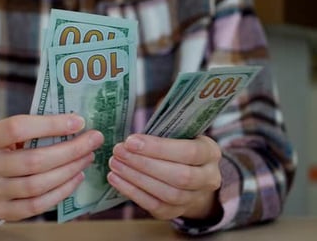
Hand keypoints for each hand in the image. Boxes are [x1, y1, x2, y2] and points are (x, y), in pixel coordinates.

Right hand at [0, 114, 103, 221]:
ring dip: (69, 171)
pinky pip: (37, 205)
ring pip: (37, 185)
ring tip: (87, 158)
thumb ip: (36, 127)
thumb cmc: (6, 147)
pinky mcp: (2, 210)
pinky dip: (61, 191)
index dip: (51, 125)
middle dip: (71, 150)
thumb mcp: (11, 132)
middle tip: (93, 141)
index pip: (17, 128)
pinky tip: (76, 178)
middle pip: (33, 160)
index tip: (79, 122)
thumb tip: (78, 123)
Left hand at [107, 134, 221, 219]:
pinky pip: (154, 205)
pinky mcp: (175, 211)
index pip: (189, 152)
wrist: (188, 175)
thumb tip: (139, 115)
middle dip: (144, 163)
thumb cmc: (177, 146)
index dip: (158, 148)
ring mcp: (193, 198)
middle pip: (179, 176)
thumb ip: (164, 124)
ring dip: (136, 178)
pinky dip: (132, 192)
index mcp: (210, 152)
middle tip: (119, 151)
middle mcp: (208, 178)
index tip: (131, 140)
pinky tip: (116, 179)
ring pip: (167, 193)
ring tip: (115, 164)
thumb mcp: (178, 131)